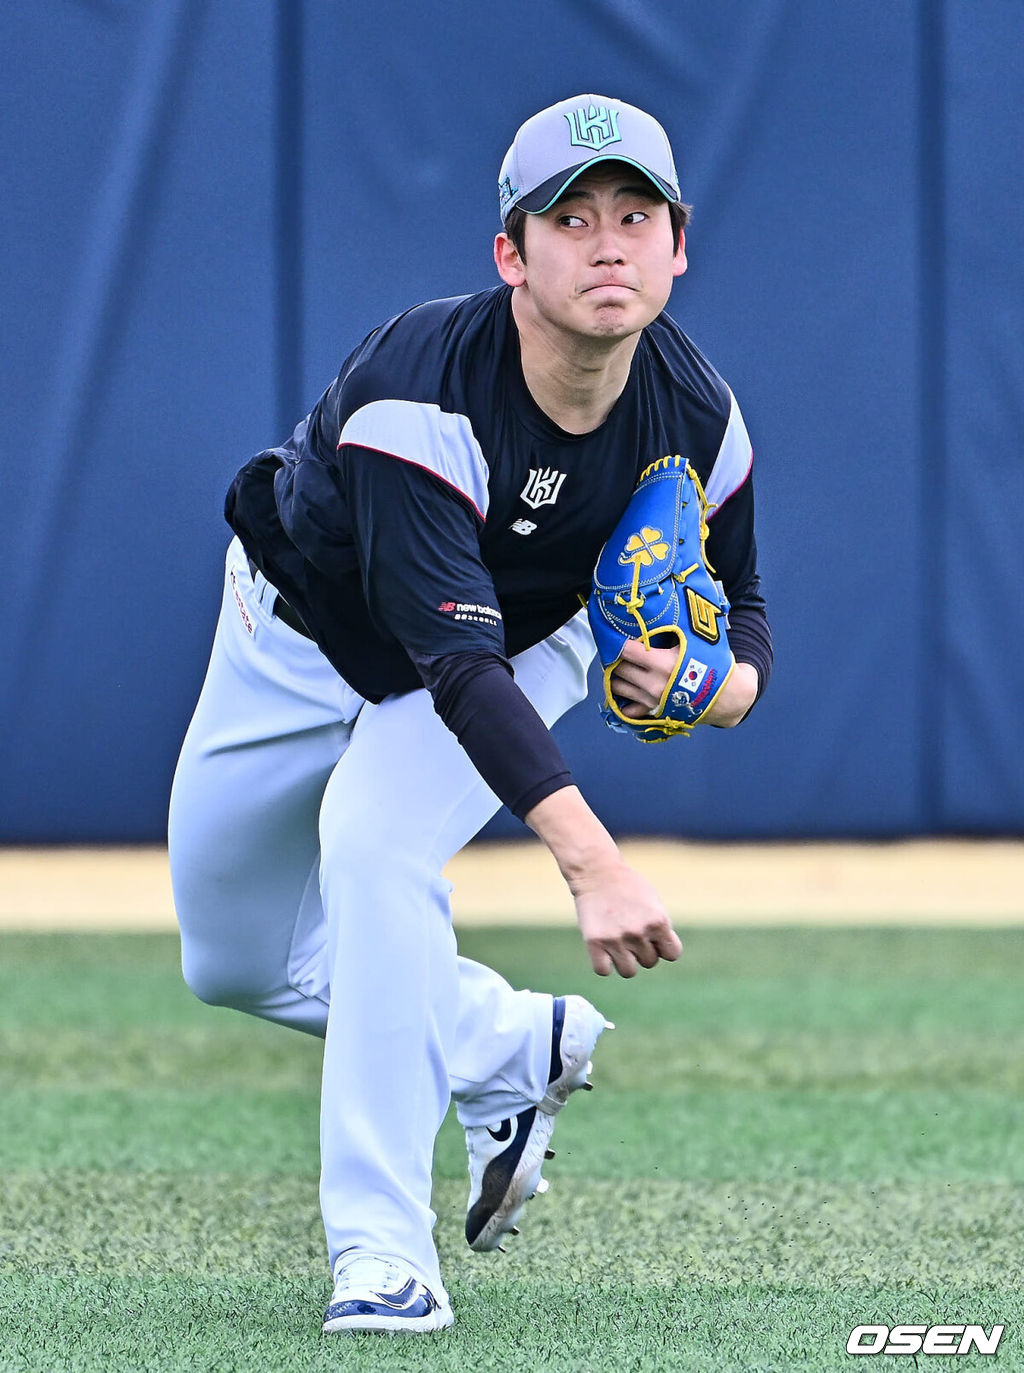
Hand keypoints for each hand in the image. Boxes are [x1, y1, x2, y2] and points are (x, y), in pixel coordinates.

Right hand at [570, 859, 681, 977]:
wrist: (597, 872)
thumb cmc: (628, 886)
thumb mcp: (653, 903)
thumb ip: (661, 928)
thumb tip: (662, 954)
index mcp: (658, 921)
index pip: (672, 954)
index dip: (662, 947)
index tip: (653, 937)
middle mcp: (639, 932)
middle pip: (649, 962)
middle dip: (642, 950)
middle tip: (629, 930)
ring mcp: (616, 939)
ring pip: (628, 971)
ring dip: (624, 960)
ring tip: (617, 942)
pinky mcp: (594, 942)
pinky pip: (602, 970)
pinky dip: (603, 963)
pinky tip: (602, 948)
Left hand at [610, 640, 757, 727]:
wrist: (728, 696)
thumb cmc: (713, 665)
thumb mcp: (695, 642)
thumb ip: (672, 630)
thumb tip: (655, 612)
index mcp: (662, 663)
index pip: (625, 650)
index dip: (618, 641)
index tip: (617, 635)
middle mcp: (653, 684)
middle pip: (618, 668)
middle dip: (616, 658)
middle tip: (620, 650)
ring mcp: (652, 700)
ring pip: (617, 687)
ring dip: (616, 676)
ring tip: (622, 666)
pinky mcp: (654, 711)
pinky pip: (628, 709)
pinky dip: (624, 699)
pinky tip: (628, 688)